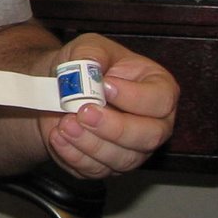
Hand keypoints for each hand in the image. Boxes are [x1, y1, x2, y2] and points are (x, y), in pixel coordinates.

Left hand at [41, 33, 176, 179]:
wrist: (57, 91)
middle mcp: (153, 124)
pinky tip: (58, 136)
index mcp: (158, 89)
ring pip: (122, 159)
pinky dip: (74, 155)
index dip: (134, 97)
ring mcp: (132, 150)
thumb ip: (91, 53)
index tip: (105, 86)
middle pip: (149, 136)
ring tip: (64, 123)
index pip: (161, 100)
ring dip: (90, 143)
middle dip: (115, 127)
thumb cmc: (84, 67)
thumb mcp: (88, 47)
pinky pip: (96, 170)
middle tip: (84, 112)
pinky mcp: (107, 166)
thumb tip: (89, 69)